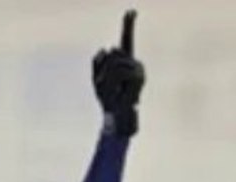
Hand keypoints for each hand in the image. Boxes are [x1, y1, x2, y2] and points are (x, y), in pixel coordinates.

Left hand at [93, 10, 145, 137]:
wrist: (116, 116)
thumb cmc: (107, 99)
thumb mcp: (97, 78)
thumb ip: (98, 62)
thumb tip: (107, 47)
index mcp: (124, 61)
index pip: (126, 39)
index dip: (128, 24)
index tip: (132, 10)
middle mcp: (134, 63)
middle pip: (113, 52)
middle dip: (104, 68)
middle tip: (107, 86)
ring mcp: (139, 70)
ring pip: (115, 61)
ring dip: (107, 77)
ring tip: (112, 91)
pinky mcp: (139, 77)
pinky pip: (119, 71)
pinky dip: (113, 81)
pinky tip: (118, 92)